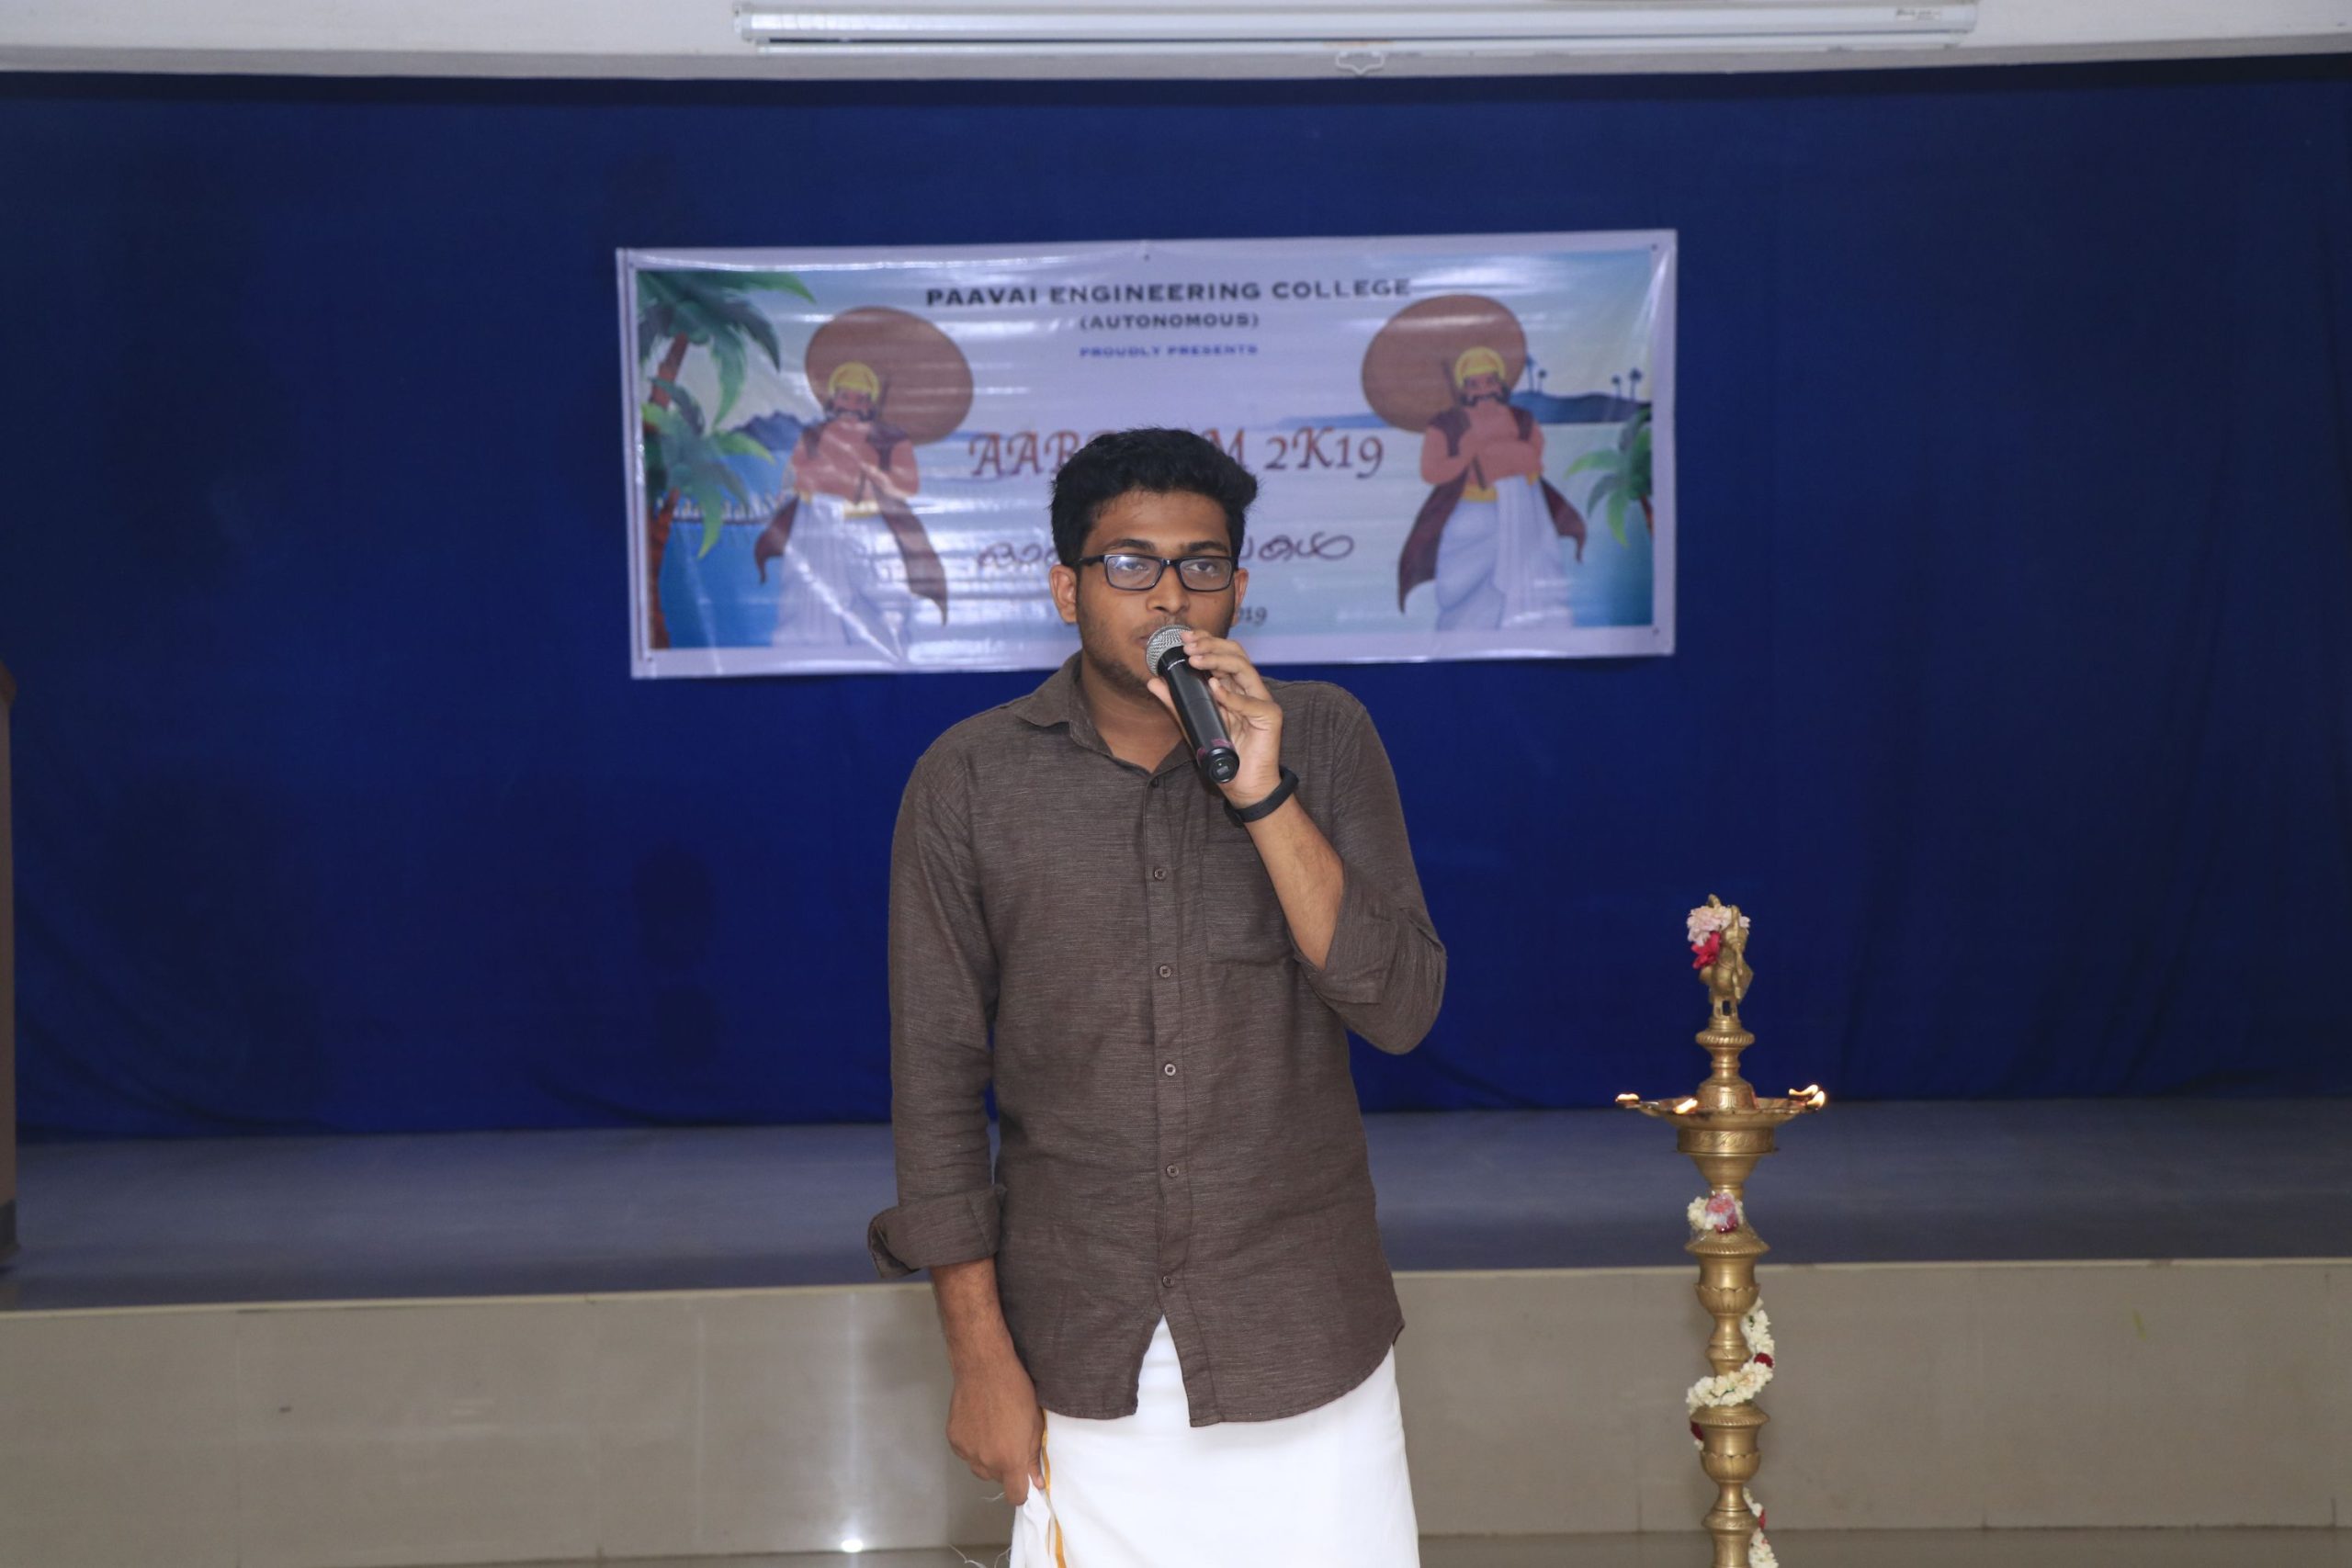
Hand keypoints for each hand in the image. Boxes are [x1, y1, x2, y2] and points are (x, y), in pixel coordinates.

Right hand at [946, 1351, 1044, 1505]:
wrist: (983, 1367)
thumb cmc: (1016, 1391)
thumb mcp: (1034, 1424)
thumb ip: (1033, 1457)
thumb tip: (1037, 1483)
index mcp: (1009, 1460)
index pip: (1016, 1496)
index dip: (1022, 1490)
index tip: (1024, 1477)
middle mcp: (985, 1462)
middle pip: (996, 1479)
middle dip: (1004, 1467)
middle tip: (1008, 1440)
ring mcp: (966, 1451)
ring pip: (979, 1467)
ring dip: (987, 1457)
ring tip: (992, 1430)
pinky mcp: (952, 1439)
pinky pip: (966, 1452)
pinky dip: (972, 1444)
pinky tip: (978, 1422)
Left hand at [1148, 629, 1283, 804]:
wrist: (1241, 784)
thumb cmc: (1222, 754)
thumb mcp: (1193, 723)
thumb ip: (1176, 702)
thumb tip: (1154, 681)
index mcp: (1235, 687)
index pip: (1224, 654)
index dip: (1206, 641)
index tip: (1184, 637)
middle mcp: (1250, 689)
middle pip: (1235, 654)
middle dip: (1211, 645)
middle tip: (1188, 645)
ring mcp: (1262, 701)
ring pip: (1244, 668)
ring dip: (1217, 661)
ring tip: (1196, 660)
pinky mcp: (1270, 716)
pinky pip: (1250, 702)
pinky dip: (1231, 695)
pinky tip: (1215, 688)